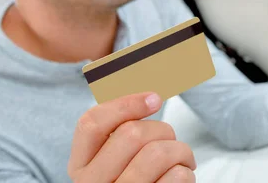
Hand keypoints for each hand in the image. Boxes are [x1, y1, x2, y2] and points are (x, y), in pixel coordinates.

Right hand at [67, 93, 195, 182]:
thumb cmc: (135, 179)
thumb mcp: (116, 158)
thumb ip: (121, 129)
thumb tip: (149, 94)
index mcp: (80, 166)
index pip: (91, 124)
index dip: (126, 103)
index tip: (155, 98)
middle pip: (132, 133)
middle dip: (163, 129)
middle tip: (171, 140)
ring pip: (158, 153)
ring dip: (181, 150)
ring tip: (182, 159)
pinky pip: (176, 177)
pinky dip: (187, 172)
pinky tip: (180, 178)